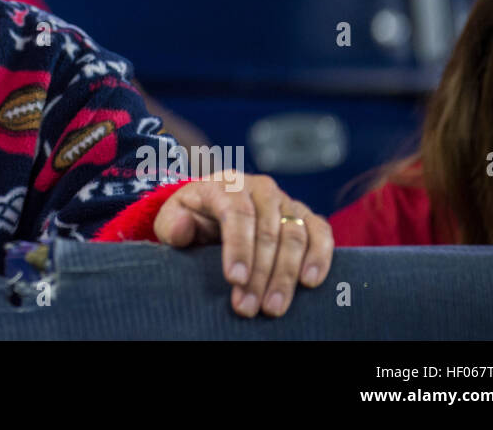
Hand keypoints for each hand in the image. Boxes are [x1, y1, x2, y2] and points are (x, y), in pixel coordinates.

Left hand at [153, 171, 332, 318]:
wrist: (215, 209)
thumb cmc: (193, 217)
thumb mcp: (173, 218)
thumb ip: (172, 223)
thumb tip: (182, 229)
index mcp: (226, 185)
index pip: (237, 213)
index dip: (238, 248)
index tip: (234, 280)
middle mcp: (260, 188)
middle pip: (267, 231)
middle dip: (259, 273)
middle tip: (249, 307)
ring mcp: (286, 201)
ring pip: (294, 235)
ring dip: (286, 275)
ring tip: (273, 307)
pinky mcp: (305, 215)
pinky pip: (320, 233)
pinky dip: (319, 256)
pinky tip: (310, 282)